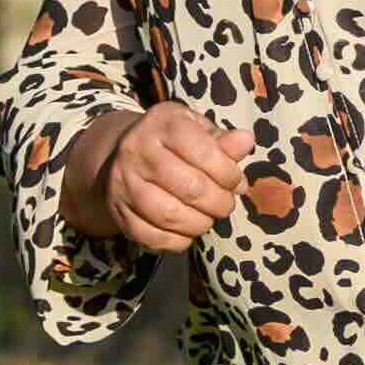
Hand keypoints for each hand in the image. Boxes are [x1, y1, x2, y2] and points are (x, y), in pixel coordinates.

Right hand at [72, 101, 250, 252]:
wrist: (123, 154)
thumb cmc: (172, 141)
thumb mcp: (196, 129)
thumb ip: (222, 140)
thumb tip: (246, 141)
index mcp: (162, 123)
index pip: (204, 152)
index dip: (228, 174)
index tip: (236, 182)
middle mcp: (137, 150)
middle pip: (190, 188)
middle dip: (219, 203)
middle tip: (226, 204)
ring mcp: (123, 183)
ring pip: (169, 215)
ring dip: (200, 223)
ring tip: (208, 218)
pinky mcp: (118, 212)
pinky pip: (153, 237)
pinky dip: (178, 241)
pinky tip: (187, 231)